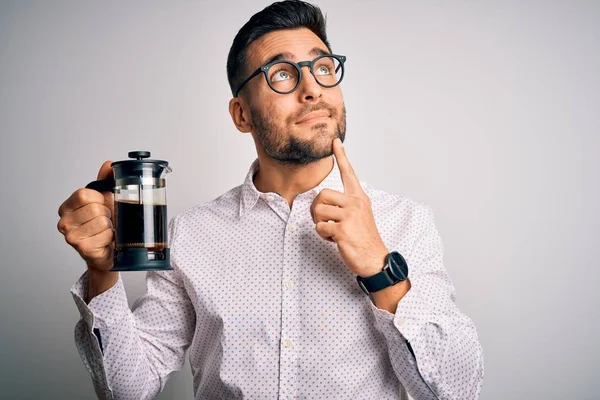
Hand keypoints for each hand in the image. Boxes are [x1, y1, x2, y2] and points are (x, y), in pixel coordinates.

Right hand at [57, 161, 115, 273]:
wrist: (108, 250)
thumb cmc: (104, 225)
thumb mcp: (105, 200)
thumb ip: (104, 181)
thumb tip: (109, 164)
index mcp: (67, 207)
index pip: (83, 194)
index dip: (99, 199)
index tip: (101, 204)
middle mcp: (64, 221)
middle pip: (94, 208)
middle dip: (106, 213)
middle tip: (104, 220)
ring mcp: (71, 236)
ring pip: (101, 221)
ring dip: (109, 226)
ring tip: (104, 230)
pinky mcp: (82, 248)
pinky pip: (105, 235)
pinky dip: (110, 237)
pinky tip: (105, 240)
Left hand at [310, 138, 388, 276]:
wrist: (375, 259)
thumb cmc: (365, 239)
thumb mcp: (361, 215)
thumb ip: (347, 205)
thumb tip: (324, 201)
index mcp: (360, 198)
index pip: (349, 173)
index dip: (341, 156)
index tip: (335, 142)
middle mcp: (355, 203)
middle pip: (321, 194)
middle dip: (316, 210)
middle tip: (324, 221)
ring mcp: (349, 215)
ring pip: (318, 211)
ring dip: (319, 224)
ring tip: (332, 232)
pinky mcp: (342, 229)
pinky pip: (320, 227)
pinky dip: (323, 236)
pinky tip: (335, 240)